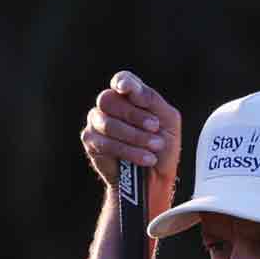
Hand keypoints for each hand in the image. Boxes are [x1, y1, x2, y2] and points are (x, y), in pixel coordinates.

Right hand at [81, 70, 181, 211]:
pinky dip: (129, 151)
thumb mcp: (168, 121)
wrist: (156, 178)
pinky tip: (146, 158)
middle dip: (135, 115)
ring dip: (135, 136)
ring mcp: (96, 122)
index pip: (121, 80)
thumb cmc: (163, 146)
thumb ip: (152, 100)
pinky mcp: (91, 141)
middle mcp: (109, 105)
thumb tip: (130, 90)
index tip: (127, 89)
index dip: (123, 82)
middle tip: (155, 128)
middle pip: (109, 100)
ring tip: (155, 147)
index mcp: (129, 96)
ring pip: (108, 123)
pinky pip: (105, 143)